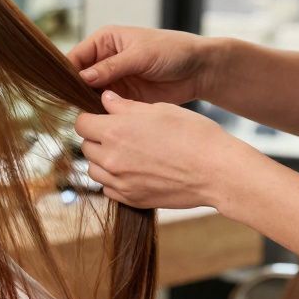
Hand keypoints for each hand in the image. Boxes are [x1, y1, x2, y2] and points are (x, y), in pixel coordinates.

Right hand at [68, 26, 218, 104]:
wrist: (199, 70)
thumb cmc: (173, 51)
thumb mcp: (140, 55)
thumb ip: (111, 67)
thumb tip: (83, 77)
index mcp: (105, 41)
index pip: (76, 56)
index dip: (67, 72)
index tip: (62, 88)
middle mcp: (104, 60)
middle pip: (78, 77)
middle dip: (75, 90)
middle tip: (71, 104)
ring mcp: (112, 79)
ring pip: (88, 93)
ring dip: (86, 102)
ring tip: (85, 112)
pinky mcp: (121, 96)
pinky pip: (103, 105)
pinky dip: (99, 112)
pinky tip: (98, 118)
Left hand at [74, 91, 258, 209]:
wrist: (217, 171)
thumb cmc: (194, 135)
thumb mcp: (160, 110)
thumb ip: (126, 106)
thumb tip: (105, 99)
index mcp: (116, 131)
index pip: (81, 124)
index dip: (91, 118)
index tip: (103, 118)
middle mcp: (111, 158)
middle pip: (86, 146)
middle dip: (98, 139)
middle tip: (120, 135)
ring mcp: (119, 182)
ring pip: (94, 169)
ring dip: (103, 160)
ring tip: (128, 153)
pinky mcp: (130, 199)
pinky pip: (108, 188)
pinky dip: (115, 180)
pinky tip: (135, 171)